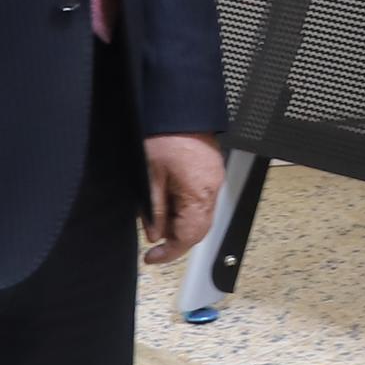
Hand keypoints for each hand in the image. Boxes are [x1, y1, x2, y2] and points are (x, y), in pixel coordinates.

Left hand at [142, 133, 226, 265]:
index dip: (171, 252)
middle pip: (199, 228)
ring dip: (180, 224)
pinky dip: (185, 208)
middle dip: (176, 240)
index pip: (190, 236)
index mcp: (199, 193)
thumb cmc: (165, 135)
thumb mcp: (150, 177)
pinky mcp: (211, 170)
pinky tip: (169, 202)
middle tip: (154, 244)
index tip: (153, 257)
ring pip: (200, 215)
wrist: (179, 106)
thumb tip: (155, 233)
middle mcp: (212, 189)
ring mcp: (214, 179)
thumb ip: (154, 210)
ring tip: (157, 220)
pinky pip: (201, 199)